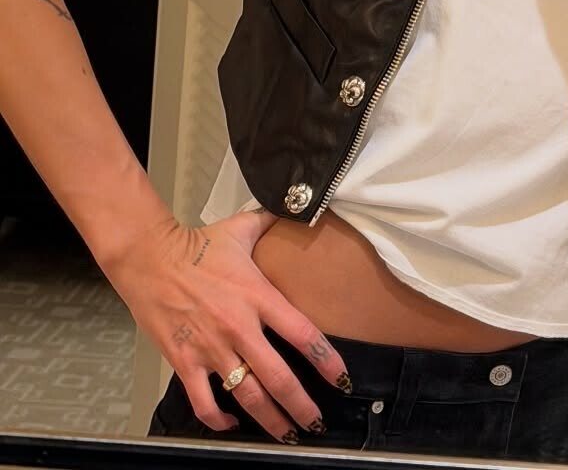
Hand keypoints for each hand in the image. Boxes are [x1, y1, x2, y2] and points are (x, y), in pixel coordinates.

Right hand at [102, 209, 347, 440]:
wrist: (150, 258)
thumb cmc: (199, 243)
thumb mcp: (245, 226)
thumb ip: (276, 222)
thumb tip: (302, 206)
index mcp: (259, 296)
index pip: (302, 334)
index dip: (326, 360)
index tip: (342, 380)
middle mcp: (239, 328)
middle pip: (278, 377)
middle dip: (302, 405)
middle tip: (318, 424)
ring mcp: (211, 348)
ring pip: (247, 396)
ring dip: (269, 420)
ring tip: (288, 435)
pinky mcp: (184, 362)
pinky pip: (204, 402)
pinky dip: (219, 420)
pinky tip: (233, 425)